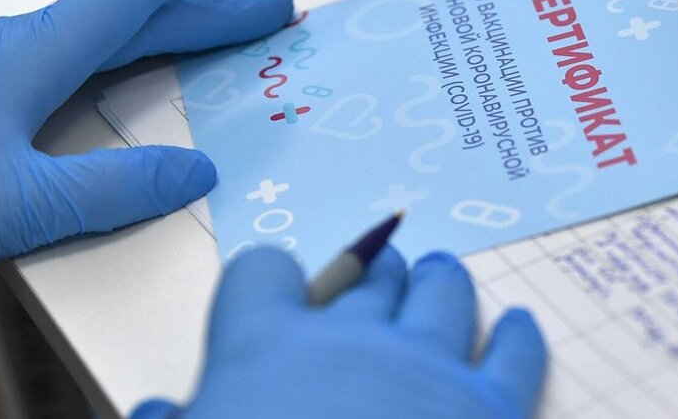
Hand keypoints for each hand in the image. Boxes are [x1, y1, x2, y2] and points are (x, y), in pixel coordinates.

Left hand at [0, 0, 292, 275]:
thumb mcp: (20, 206)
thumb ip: (112, 191)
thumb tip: (198, 171)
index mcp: (35, 56)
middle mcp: (22, 48)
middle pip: (132, 11)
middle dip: (209, 2)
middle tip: (274, 0)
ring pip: (105, 30)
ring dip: (173, 21)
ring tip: (224, 21)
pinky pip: (78, 52)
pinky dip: (129, 47)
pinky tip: (130, 60)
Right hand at [133, 247, 546, 418]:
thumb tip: (158, 413)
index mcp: (266, 348)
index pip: (262, 272)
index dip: (266, 281)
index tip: (276, 295)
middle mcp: (352, 339)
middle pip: (366, 277)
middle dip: (369, 273)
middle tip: (377, 274)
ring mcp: (430, 366)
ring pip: (442, 293)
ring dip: (437, 280)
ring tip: (437, 272)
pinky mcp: (494, 406)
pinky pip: (516, 353)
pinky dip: (519, 335)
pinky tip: (519, 325)